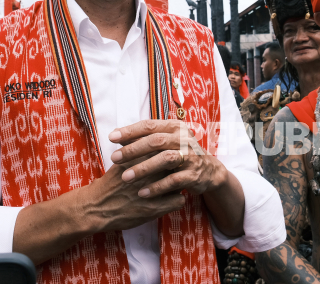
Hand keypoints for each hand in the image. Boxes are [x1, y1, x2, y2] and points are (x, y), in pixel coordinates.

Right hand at [76, 157, 185, 233]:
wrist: (97, 208)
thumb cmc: (110, 183)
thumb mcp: (121, 160)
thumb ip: (134, 147)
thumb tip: (143, 137)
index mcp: (143, 158)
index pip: (168, 149)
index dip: (173, 151)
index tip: (173, 154)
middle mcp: (151, 172)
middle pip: (177, 164)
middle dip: (179, 165)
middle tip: (177, 168)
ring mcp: (155, 191)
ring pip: (181, 182)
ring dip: (180, 182)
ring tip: (175, 184)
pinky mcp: (156, 209)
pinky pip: (179, 200)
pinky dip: (177, 199)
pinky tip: (171, 199)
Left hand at [109, 119, 228, 197]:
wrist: (208, 171)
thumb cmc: (178, 154)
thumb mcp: (164, 143)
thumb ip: (144, 140)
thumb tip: (116, 137)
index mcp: (174, 127)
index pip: (149, 125)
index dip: (130, 131)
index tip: (111, 137)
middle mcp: (183, 139)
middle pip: (156, 141)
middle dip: (133, 150)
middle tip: (115, 158)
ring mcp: (190, 156)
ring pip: (165, 159)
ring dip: (144, 168)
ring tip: (125, 177)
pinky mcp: (194, 174)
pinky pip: (174, 181)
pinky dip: (157, 187)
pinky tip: (142, 193)